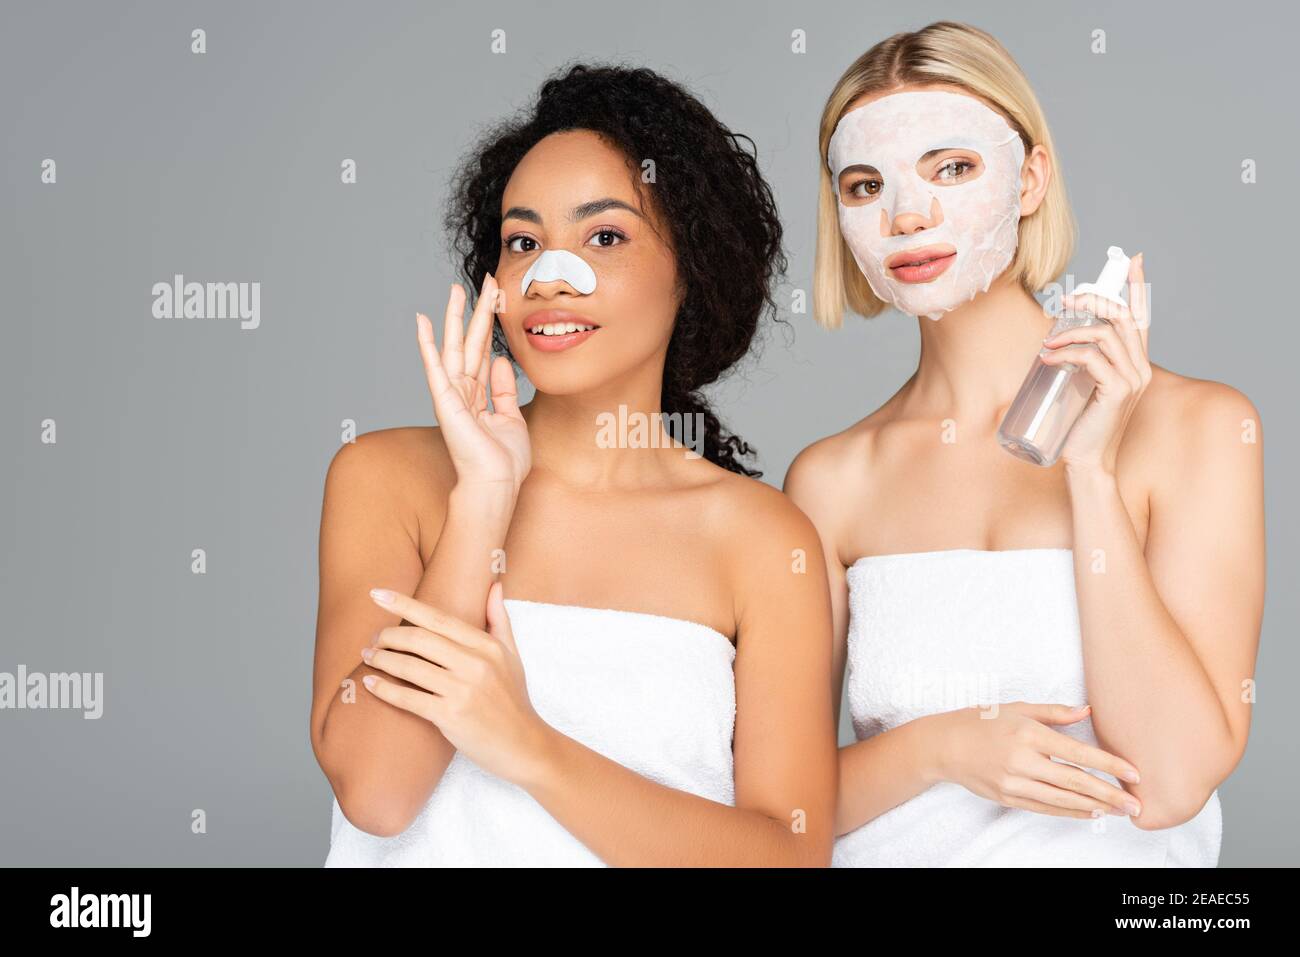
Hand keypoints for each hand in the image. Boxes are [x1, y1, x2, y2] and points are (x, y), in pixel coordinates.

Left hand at [361, 581, 553, 786]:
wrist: (524, 746)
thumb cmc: (514, 700)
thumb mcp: (513, 655)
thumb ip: (499, 619)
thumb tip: (495, 585)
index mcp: (487, 646)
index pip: (438, 618)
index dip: (404, 604)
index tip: (377, 594)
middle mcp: (475, 664)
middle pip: (419, 639)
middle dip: (388, 636)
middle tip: (372, 638)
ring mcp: (462, 690)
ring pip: (410, 667)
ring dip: (381, 659)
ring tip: (367, 656)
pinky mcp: (450, 717)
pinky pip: (408, 698)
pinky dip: (385, 689)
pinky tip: (370, 684)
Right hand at [417, 274, 530, 496]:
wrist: (495, 485)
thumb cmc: (503, 461)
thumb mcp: (512, 418)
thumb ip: (504, 390)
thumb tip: (500, 362)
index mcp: (478, 395)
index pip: (484, 351)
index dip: (490, 325)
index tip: (496, 298)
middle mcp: (463, 391)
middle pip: (471, 343)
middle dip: (477, 312)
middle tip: (483, 282)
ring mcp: (452, 395)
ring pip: (455, 348)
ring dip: (455, 318)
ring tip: (455, 290)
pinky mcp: (445, 402)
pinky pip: (435, 368)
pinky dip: (427, 345)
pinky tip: (422, 322)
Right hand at [932, 702, 1143, 818]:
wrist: (944, 745)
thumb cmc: (981, 721)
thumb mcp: (1017, 708)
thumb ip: (1054, 712)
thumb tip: (1088, 711)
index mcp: (1028, 734)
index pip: (1078, 754)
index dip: (1109, 765)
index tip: (1133, 773)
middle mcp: (1022, 761)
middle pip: (1075, 782)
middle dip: (1110, 794)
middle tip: (1136, 804)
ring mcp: (1014, 783)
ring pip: (1063, 800)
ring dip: (1096, 807)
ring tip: (1120, 811)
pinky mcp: (1007, 797)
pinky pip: (1046, 808)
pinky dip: (1071, 812)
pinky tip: (1091, 812)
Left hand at [1040, 252, 1150, 474]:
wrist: (1087, 462)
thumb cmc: (1081, 426)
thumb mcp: (1083, 386)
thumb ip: (1082, 363)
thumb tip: (1054, 338)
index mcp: (1135, 363)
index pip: (1142, 316)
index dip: (1138, 287)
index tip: (1134, 260)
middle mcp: (1140, 367)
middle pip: (1122, 317)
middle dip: (1093, 300)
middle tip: (1064, 300)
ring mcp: (1132, 379)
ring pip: (1107, 334)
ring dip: (1072, 330)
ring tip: (1047, 340)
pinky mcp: (1118, 391)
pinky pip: (1092, 358)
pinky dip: (1067, 352)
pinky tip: (1047, 357)